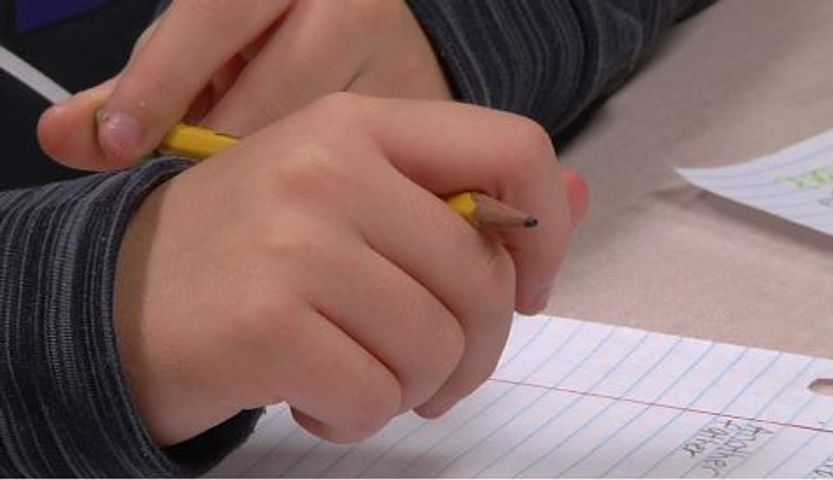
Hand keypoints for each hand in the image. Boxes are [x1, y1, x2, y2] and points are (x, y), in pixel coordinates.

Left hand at [38, 0, 451, 169]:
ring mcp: (400, 67)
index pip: (214, 12)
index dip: (160, 80)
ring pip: (311, 148)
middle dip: (217, 147)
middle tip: (195, 186)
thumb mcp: (215, 52)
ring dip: (268, 181)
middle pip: (263, 96)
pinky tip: (305, 207)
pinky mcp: (427, 128)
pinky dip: (321, 199)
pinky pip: (358, 178)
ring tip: (255, 197)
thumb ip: (145, 85)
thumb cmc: (285, 52)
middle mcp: (355, 5)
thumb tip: (62, 135)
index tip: (121, 145)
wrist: (398, 56)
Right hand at [114, 94, 585, 446]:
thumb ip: (457, 201)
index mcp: (358, 127)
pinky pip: (376, 397)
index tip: (526, 291)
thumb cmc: (247, 257)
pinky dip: (357, 416)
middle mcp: (329, 169)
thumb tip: (569, 198)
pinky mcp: (266, 322)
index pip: (511, 148)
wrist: (114, 299)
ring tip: (357, 374)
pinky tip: (315, 396)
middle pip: (482, 278)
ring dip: (409, 387)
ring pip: (436, 348)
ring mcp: (295, 243)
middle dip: (472, 350)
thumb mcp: (348, 202)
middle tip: (430, 370)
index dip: (545, 232)